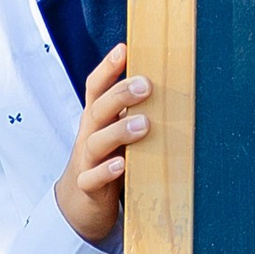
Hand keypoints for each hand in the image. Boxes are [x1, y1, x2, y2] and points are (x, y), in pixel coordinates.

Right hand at [56, 43, 147, 243]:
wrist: (80, 204)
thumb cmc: (107, 160)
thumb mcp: (116, 133)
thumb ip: (136, 112)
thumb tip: (175, 87)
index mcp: (96, 119)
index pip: (96, 88)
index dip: (107, 68)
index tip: (123, 49)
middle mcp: (88, 135)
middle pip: (97, 110)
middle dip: (119, 95)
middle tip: (145, 85)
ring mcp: (86, 161)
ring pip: (96, 142)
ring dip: (118, 131)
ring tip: (143, 124)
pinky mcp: (89, 187)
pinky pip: (93, 178)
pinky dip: (106, 171)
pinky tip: (122, 165)